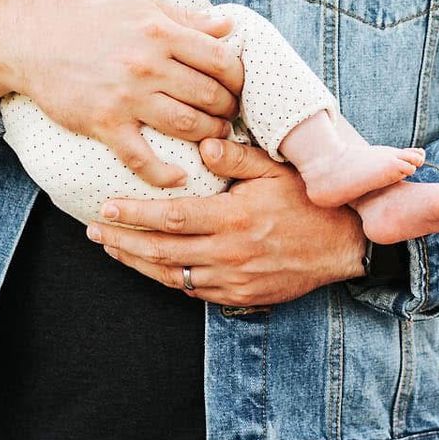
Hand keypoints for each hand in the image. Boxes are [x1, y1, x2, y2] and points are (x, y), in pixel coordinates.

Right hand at [0, 0, 244, 187]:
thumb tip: (228, 26)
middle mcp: (148, 64)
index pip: (220, 60)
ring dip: (209, 137)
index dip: (238, 78)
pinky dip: (165, 174)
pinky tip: (180, 177)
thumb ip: (185, 17)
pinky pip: (142, 158)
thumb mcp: (139, 3)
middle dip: (227, 110)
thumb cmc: (89, 17)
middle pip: (209, 96)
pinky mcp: (105, 123)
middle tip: (228, 116)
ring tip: (213, 139)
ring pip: (186, 126)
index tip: (237, 87)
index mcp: (161, 31)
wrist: (32, 39)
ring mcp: (126, 97)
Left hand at [85, 137, 367, 307]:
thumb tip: (201, 144)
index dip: (134, 214)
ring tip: (112, 248)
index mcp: (233, 218)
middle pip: (161, 251)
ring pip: (171, 275)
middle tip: (94, 229)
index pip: (171, 218)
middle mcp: (229, 253)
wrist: (344, 245)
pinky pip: (193, 290)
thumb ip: (235, 157)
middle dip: (123, 240)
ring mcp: (233, 279)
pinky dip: (166, 278)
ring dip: (137, 262)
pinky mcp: (240, 295)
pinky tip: (151, 265)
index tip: (105, 207)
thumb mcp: (275, 169)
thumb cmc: (308, 200)